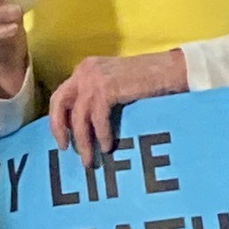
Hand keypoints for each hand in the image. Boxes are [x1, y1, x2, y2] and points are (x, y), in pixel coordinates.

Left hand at [43, 48, 186, 155]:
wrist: (170, 69)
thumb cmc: (146, 80)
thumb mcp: (113, 84)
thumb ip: (96, 96)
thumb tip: (83, 125)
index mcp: (84, 69)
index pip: (61, 95)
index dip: (58, 118)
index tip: (62, 138)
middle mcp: (85, 71)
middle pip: (59, 103)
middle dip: (58, 128)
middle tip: (65, 149)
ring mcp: (94, 78)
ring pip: (78, 116)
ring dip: (83, 141)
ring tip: (88, 159)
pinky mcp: (107, 88)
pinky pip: (98, 119)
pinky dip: (102, 135)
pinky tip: (108, 146)